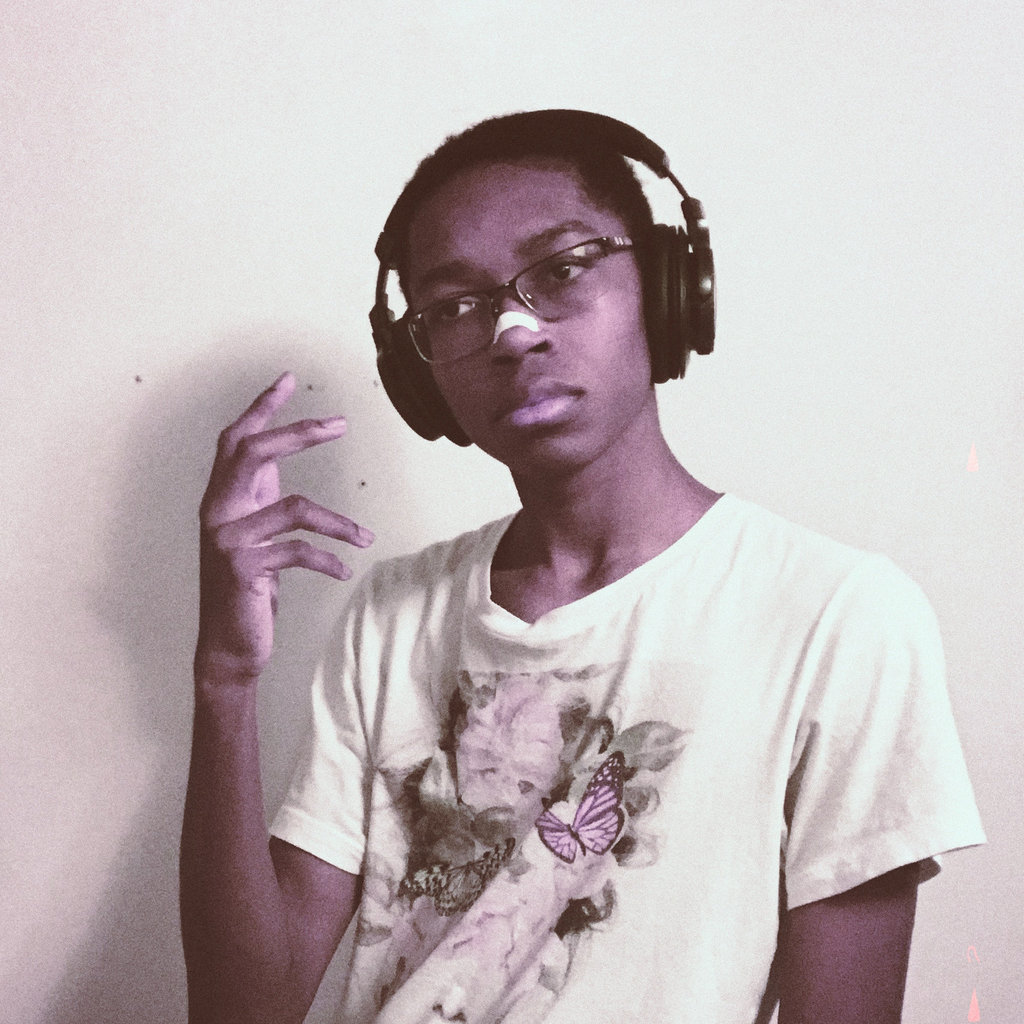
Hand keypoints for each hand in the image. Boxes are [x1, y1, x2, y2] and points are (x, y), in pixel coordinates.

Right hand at [194, 372, 372, 682]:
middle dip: (299, 432)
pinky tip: (344, 570)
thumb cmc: (248, 586)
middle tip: (340, 424)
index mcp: (221, 498)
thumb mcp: (255, 532)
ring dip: (340, 523)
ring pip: (295, 508)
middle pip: (253, 451)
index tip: (289, 378)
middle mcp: (216, 511)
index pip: (236, 439)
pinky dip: (329, 559)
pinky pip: (299, 551)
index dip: (261, 407)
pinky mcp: (244, 569)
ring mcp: (227, 539)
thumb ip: (261, 493)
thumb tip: (280, 449)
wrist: (229, 645)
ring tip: (365, 537)